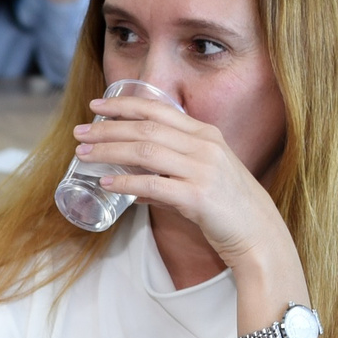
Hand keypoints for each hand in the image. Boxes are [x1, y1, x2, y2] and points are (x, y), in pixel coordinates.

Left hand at [71, 95, 287, 270]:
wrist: (258, 233)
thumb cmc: (227, 207)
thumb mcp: (202, 178)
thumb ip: (171, 175)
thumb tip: (136, 188)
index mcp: (205, 134)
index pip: (158, 109)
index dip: (124, 104)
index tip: (96, 105)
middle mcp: (204, 145)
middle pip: (145, 127)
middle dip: (107, 128)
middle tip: (79, 133)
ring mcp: (202, 169)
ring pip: (145, 150)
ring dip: (109, 151)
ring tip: (84, 155)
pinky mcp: (197, 196)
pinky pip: (153, 184)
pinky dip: (126, 182)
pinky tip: (106, 183)